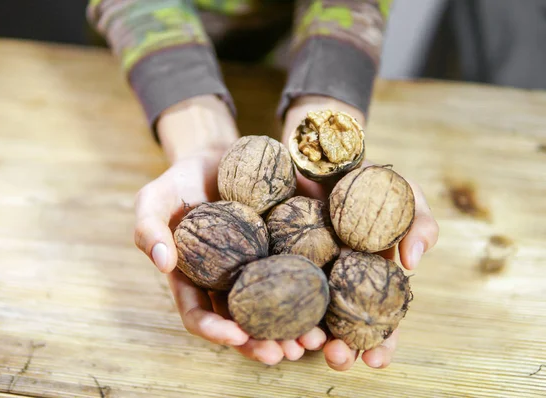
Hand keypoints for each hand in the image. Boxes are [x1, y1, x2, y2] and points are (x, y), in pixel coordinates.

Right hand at [134, 96, 326, 364]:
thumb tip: (164, 263)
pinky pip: (294, 277)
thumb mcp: (154, 198)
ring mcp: (254, 269)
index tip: (237, 337)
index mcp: (192, 279)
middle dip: (261, 343)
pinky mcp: (279, 251)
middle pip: (241, 323)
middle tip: (285, 353)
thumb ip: (149, 228)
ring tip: (313, 341)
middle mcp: (224, 282)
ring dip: (291, 330)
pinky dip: (309, 295)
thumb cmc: (179, 180)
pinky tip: (327, 303)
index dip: (216, 331)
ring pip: (272, 309)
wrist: (216, 157)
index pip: (199, 315)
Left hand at [283, 96, 439, 370]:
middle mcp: (335, 280)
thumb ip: (418, 222)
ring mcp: (302, 271)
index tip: (377, 362)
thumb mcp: (403, 192)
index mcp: (368, 276)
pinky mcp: (272, 258)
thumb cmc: (365, 176)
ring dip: (301, 336)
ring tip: (300, 347)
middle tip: (337, 358)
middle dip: (340, 349)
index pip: (380, 319)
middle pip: (340, 325)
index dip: (382, 343)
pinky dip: (266, 306)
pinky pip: (268, 285)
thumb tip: (411, 261)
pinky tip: (261, 322)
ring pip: (302, 313)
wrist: (319, 150)